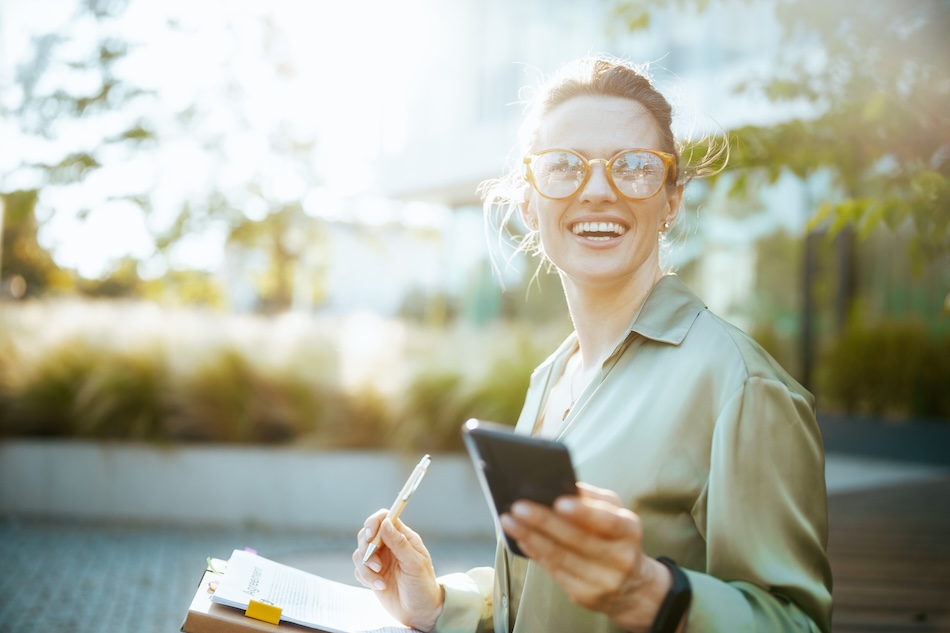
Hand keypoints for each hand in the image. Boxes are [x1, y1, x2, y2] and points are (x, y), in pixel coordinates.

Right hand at [353, 509, 443, 631]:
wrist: (419, 612)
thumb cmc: (423, 586)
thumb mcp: (414, 564)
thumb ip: (399, 543)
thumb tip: (386, 523)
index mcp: (403, 538)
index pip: (385, 518)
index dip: (375, 521)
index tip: (371, 535)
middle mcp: (389, 546)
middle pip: (367, 533)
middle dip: (367, 548)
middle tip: (376, 565)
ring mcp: (379, 560)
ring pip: (360, 552)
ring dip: (366, 568)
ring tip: (380, 582)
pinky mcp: (372, 574)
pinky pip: (358, 569)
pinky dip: (365, 578)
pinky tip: (380, 587)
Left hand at [499, 482, 672, 630]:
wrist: (633, 587)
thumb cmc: (617, 539)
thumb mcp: (617, 514)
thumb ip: (594, 499)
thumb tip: (562, 485)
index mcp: (629, 531)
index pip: (608, 521)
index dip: (583, 513)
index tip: (558, 501)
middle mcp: (619, 558)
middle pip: (577, 539)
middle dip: (544, 521)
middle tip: (518, 506)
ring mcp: (601, 580)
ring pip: (560, 556)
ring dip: (530, 536)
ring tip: (509, 520)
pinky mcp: (584, 595)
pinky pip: (554, 571)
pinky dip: (534, 552)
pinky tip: (520, 538)